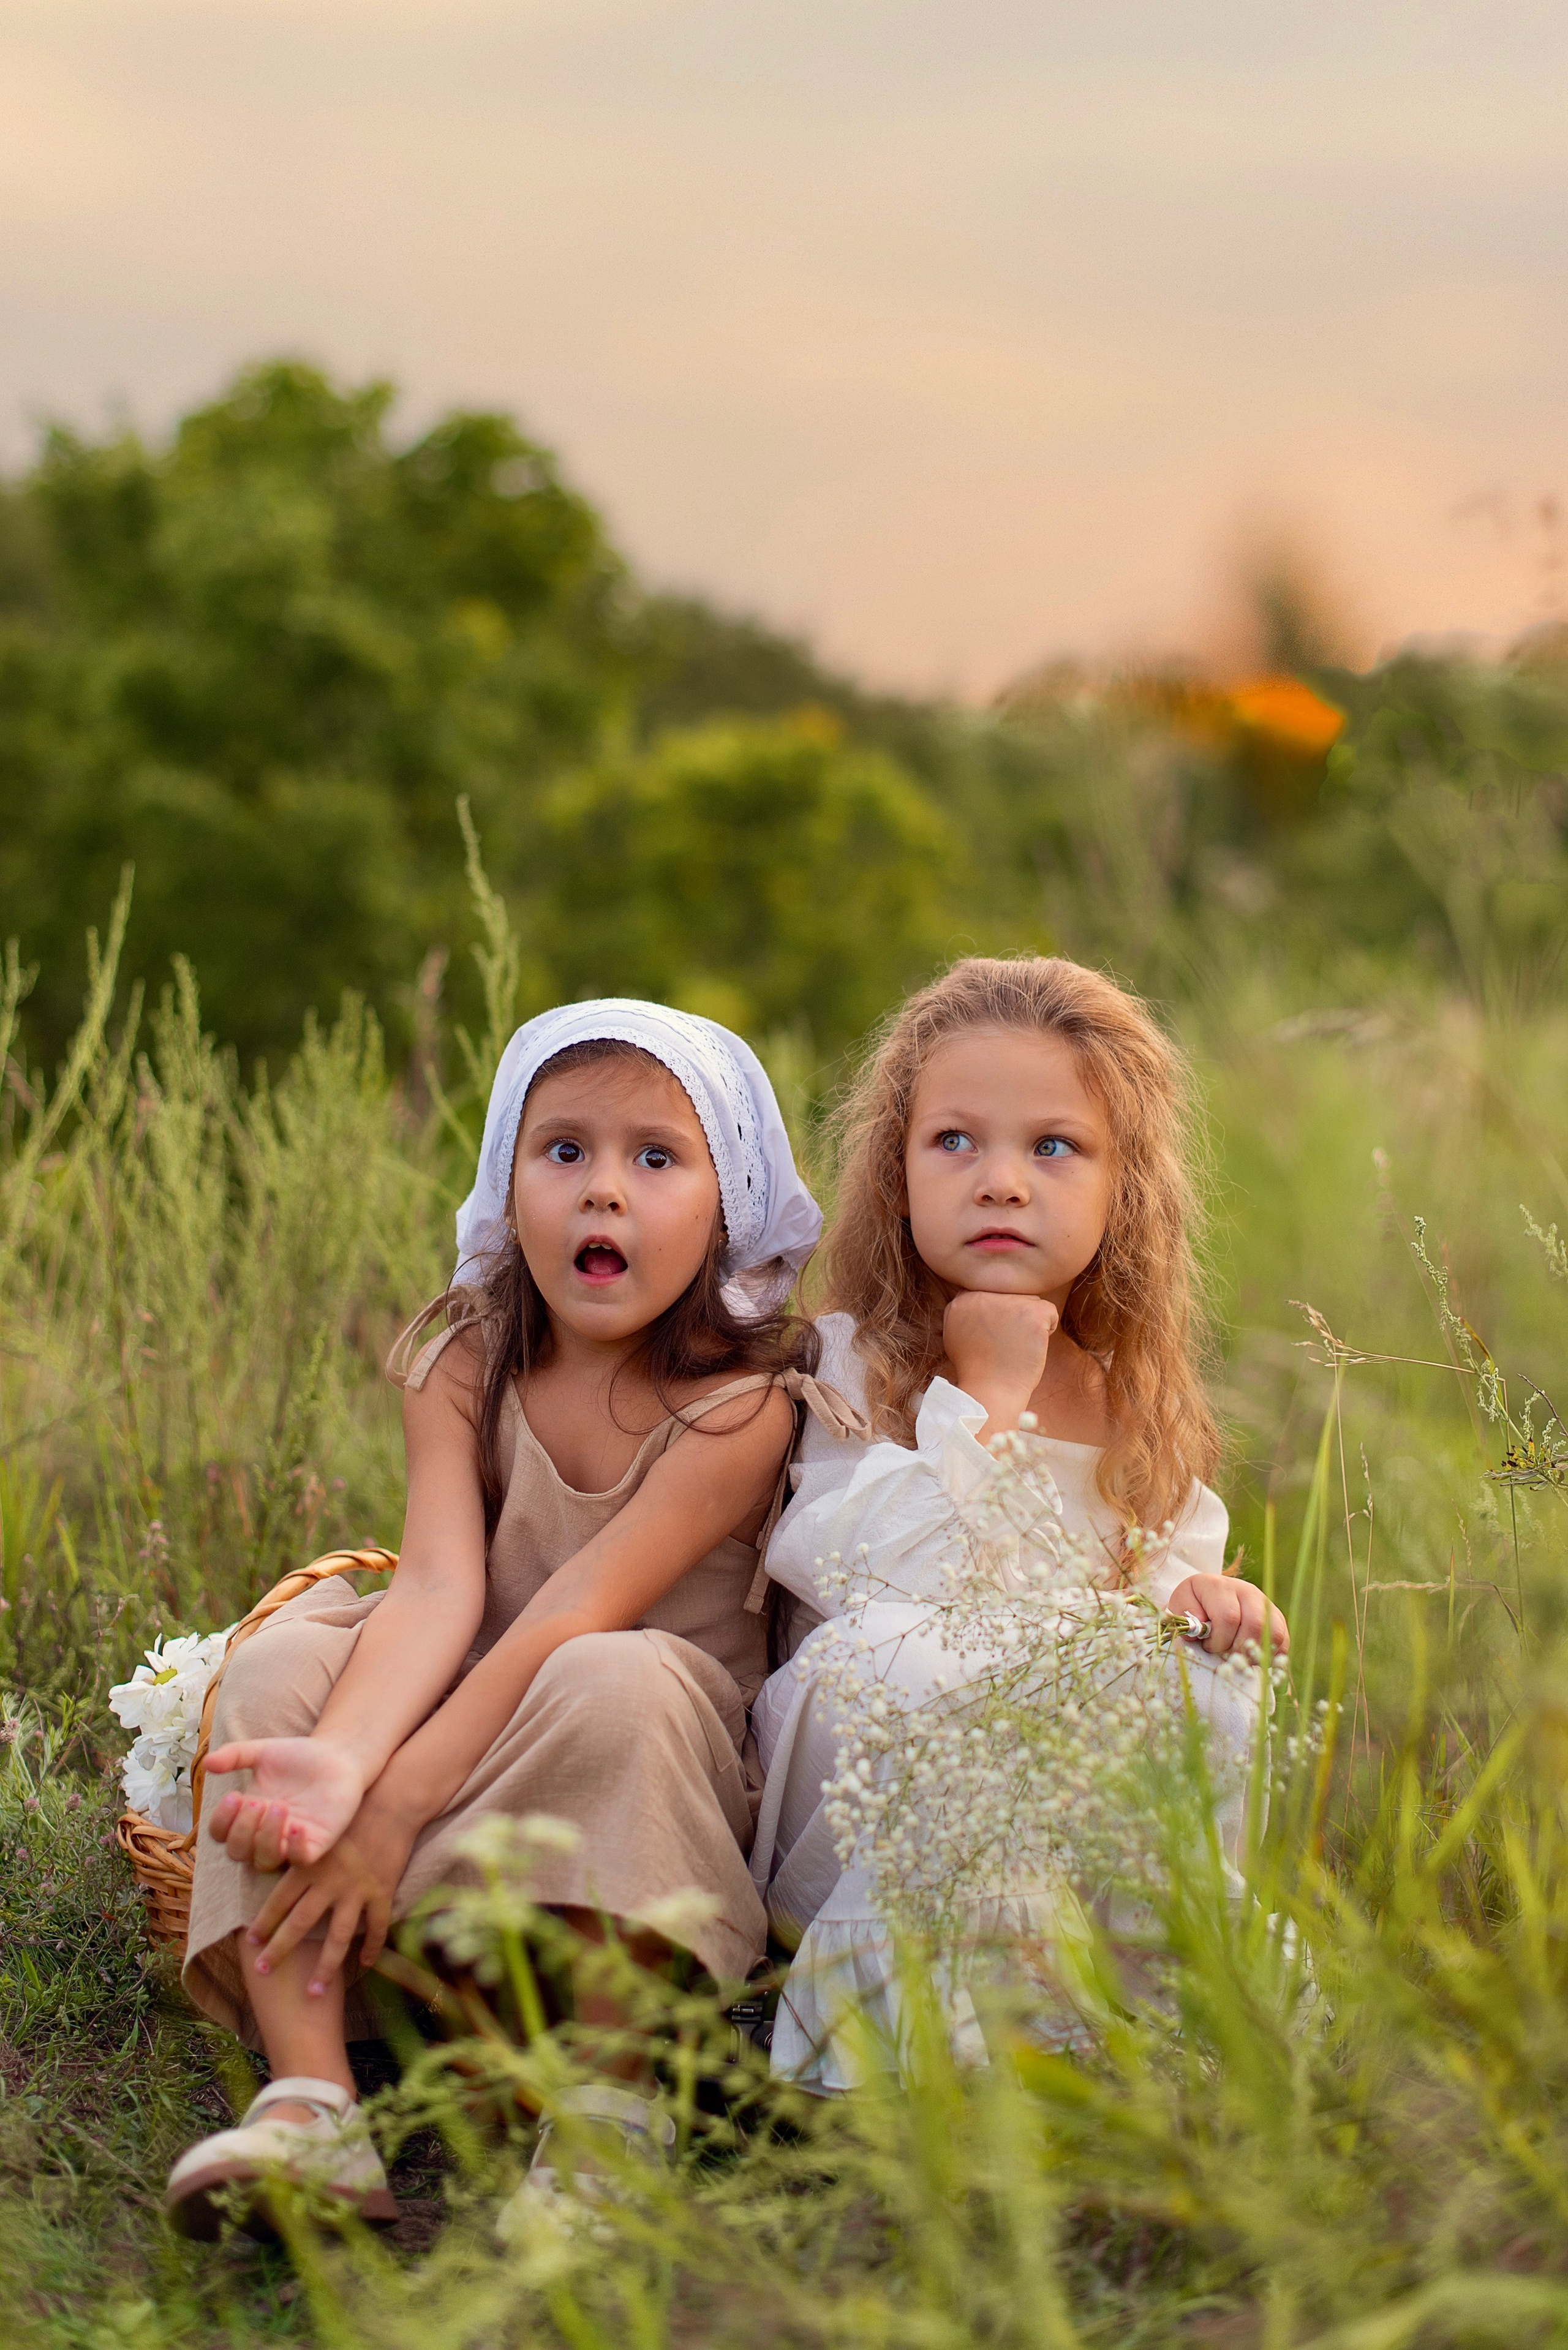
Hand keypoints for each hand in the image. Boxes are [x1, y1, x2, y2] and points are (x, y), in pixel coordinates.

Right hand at [204, 1734, 366, 1871]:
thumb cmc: (298, 1757)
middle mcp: (264, 1834)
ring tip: (279, 1806)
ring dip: (265, 1837)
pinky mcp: (316, 1844)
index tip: (234, 1796)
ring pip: (265, 1861)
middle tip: (257, 1802)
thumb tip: (206, 1763)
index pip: (220, 1834)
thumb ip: (234, 1755)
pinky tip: (297, 1826)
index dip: (221, 1821)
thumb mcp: (262, 1752)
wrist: (338, 1755)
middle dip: (242, 1829)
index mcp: (247, 1815)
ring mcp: (289, 1842)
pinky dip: (295, 1848)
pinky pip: (299, 1860)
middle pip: (238, 1853)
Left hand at [246, 1801, 415, 1993]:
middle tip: (263, 1972)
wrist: (391, 1804)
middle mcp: (329, 1881)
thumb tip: (280, 1879)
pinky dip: (372, 1948)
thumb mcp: (320, 1833)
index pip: (279, 1900)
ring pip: (337, 1937)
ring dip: (324, 1967)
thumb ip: (301, 1858)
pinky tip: (366, 1964)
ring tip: (312, 1992)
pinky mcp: (381, 1893)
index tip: (250, 1943)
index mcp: (310, 1864)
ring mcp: (356, 1890)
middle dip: (280, 1950)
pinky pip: (376, 1928)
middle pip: (300, 1923)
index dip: (264, 1922)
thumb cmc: (352, 1814)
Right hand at [942, 1291, 1058, 1436]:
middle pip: (1011, 1294)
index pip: (991, 1293)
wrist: (992, 1391)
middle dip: (1014, 1316)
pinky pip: (1050, 1311)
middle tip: (1006, 1344)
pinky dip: (1048, 1329)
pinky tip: (1033, 1346)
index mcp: (963, 1299)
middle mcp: (984, 1295)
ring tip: (1017, 1346)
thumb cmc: (977, 1369)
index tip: (993, 1337)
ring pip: (1030, 1301)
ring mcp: (1009, 1302)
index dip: (997, 1314)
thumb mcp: (956, 1334)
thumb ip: (965, 1310)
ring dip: (1030, 1321)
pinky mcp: (1033, 1313)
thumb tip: (981, 1297)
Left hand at [1168, 1574, 1288, 1659]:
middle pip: (1255, 1625)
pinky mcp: (1277, 1617)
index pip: (1228, 1617)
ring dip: (1255, 1653)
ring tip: (1238, 1657)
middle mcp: (1247, 1591)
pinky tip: (1252, 1657)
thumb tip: (1200, 1631)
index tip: (1207, 1646)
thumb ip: (1185, 1616)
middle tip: (1223, 1655)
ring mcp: (1265, 1603)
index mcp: (1220, 1586)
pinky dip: (1270, 1655)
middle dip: (1237, 1649)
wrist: (1209, 1596)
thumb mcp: (1181, 1605)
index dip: (1218, 1640)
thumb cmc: (1194, 1605)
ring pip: (1274, 1633)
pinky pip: (1283, 1640)